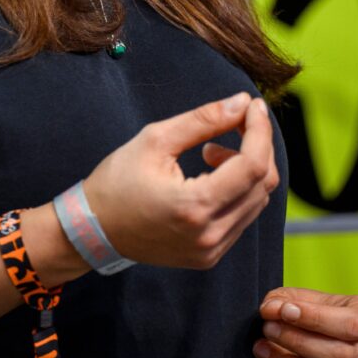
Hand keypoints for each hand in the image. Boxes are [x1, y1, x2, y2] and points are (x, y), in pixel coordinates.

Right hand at [83, 91, 278, 269]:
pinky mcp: (210, 255)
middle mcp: (210, 235)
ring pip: (256, 201)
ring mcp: (212, 250)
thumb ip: (204, 119)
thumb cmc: (118, 180)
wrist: (94, 228)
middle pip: (263, 184)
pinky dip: (238, 189)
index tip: (254, 105)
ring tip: (211, 150)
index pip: (253, 166)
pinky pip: (242, 216)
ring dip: (247, 167)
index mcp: (195, 206)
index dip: (259, 130)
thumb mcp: (156, 138)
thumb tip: (242, 103)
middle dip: (258, 145)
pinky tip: (211, 174)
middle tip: (236, 120)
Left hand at [255, 287, 357, 357]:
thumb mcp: (308, 298)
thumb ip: (285, 299)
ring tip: (262, 345)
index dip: (316, 319)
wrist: (331, 331)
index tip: (284, 310)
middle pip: (340, 355)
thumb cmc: (323, 312)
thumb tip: (269, 308)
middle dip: (299, 341)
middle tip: (269, 328)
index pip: (350, 323)